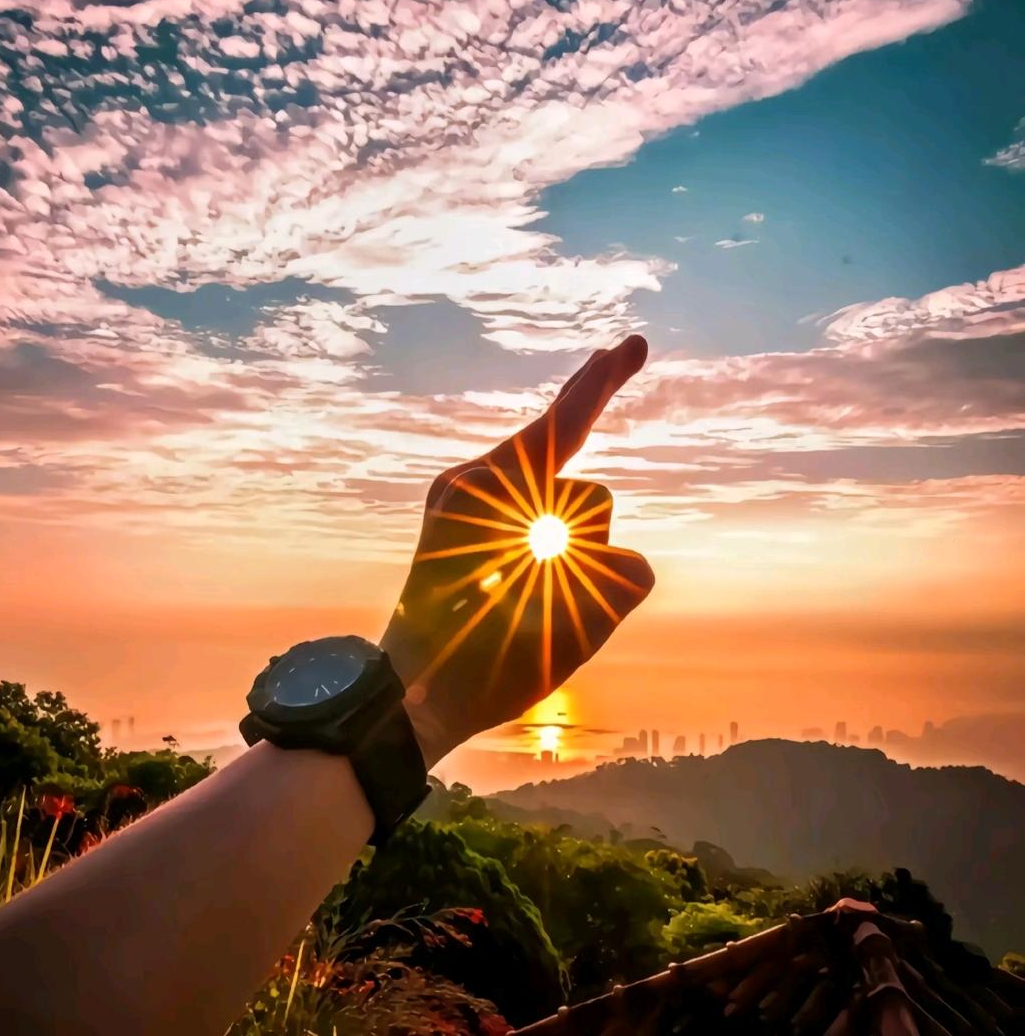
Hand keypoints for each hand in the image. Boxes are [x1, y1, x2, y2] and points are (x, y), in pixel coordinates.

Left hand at [382, 335, 654, 767]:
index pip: (561, 424)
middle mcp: (472, 484)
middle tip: (544, 598)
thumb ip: (614, 579)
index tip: (629, 345)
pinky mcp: (456, 518)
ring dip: (563, 560)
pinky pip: (529, 518)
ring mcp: (462, 500)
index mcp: (487, 497)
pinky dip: (544, 558)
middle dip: (583, 549)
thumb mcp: (567, 632)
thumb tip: (613, 553)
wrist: (407, 693)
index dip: (602, 384)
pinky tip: (520, 596)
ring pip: (562, 514)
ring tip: (518, 609)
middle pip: (581, 496)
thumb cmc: (484, 668)